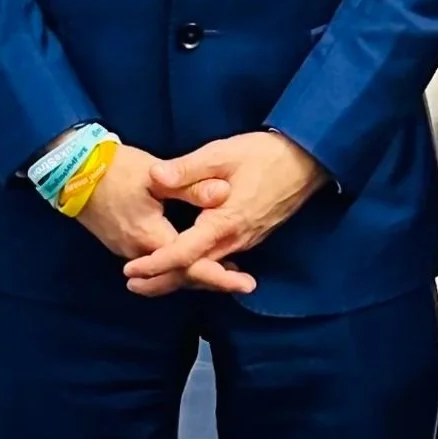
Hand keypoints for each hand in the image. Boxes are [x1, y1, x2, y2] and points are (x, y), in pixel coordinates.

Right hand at [69, 141, 239, 290]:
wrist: (75, 171)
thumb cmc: (117, 170)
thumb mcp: (156, 175)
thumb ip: (192, 187)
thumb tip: (225, 193)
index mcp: (151, 238)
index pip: (191, 266)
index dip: (220, 276)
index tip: (245, 282)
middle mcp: (139, 254)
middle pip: (181, 277)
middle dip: (212, 281)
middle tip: (244, 284)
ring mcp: (129, 252)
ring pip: (169, 274)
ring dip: (196, 275)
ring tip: (226, 275)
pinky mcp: (124, 246)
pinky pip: (158, 266)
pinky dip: (179, 267)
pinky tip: (194, 259)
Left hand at [120, 132, 326, 296]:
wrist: (307, 161)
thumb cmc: (264, 154)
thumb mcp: (221, 154)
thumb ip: (187, 169)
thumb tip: (155, 177)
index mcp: (224, 223)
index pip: (183, 254)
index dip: (155, 264)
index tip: (130, 269)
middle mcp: (235, 240)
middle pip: (194, 272)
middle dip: (162, 281)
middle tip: (132, 284)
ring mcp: (246, 241)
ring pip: (208, 268)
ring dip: (179, 276)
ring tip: (151, 278)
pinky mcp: (252, 236)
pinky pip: (221, 260)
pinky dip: (199, 268)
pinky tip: (188, 264)